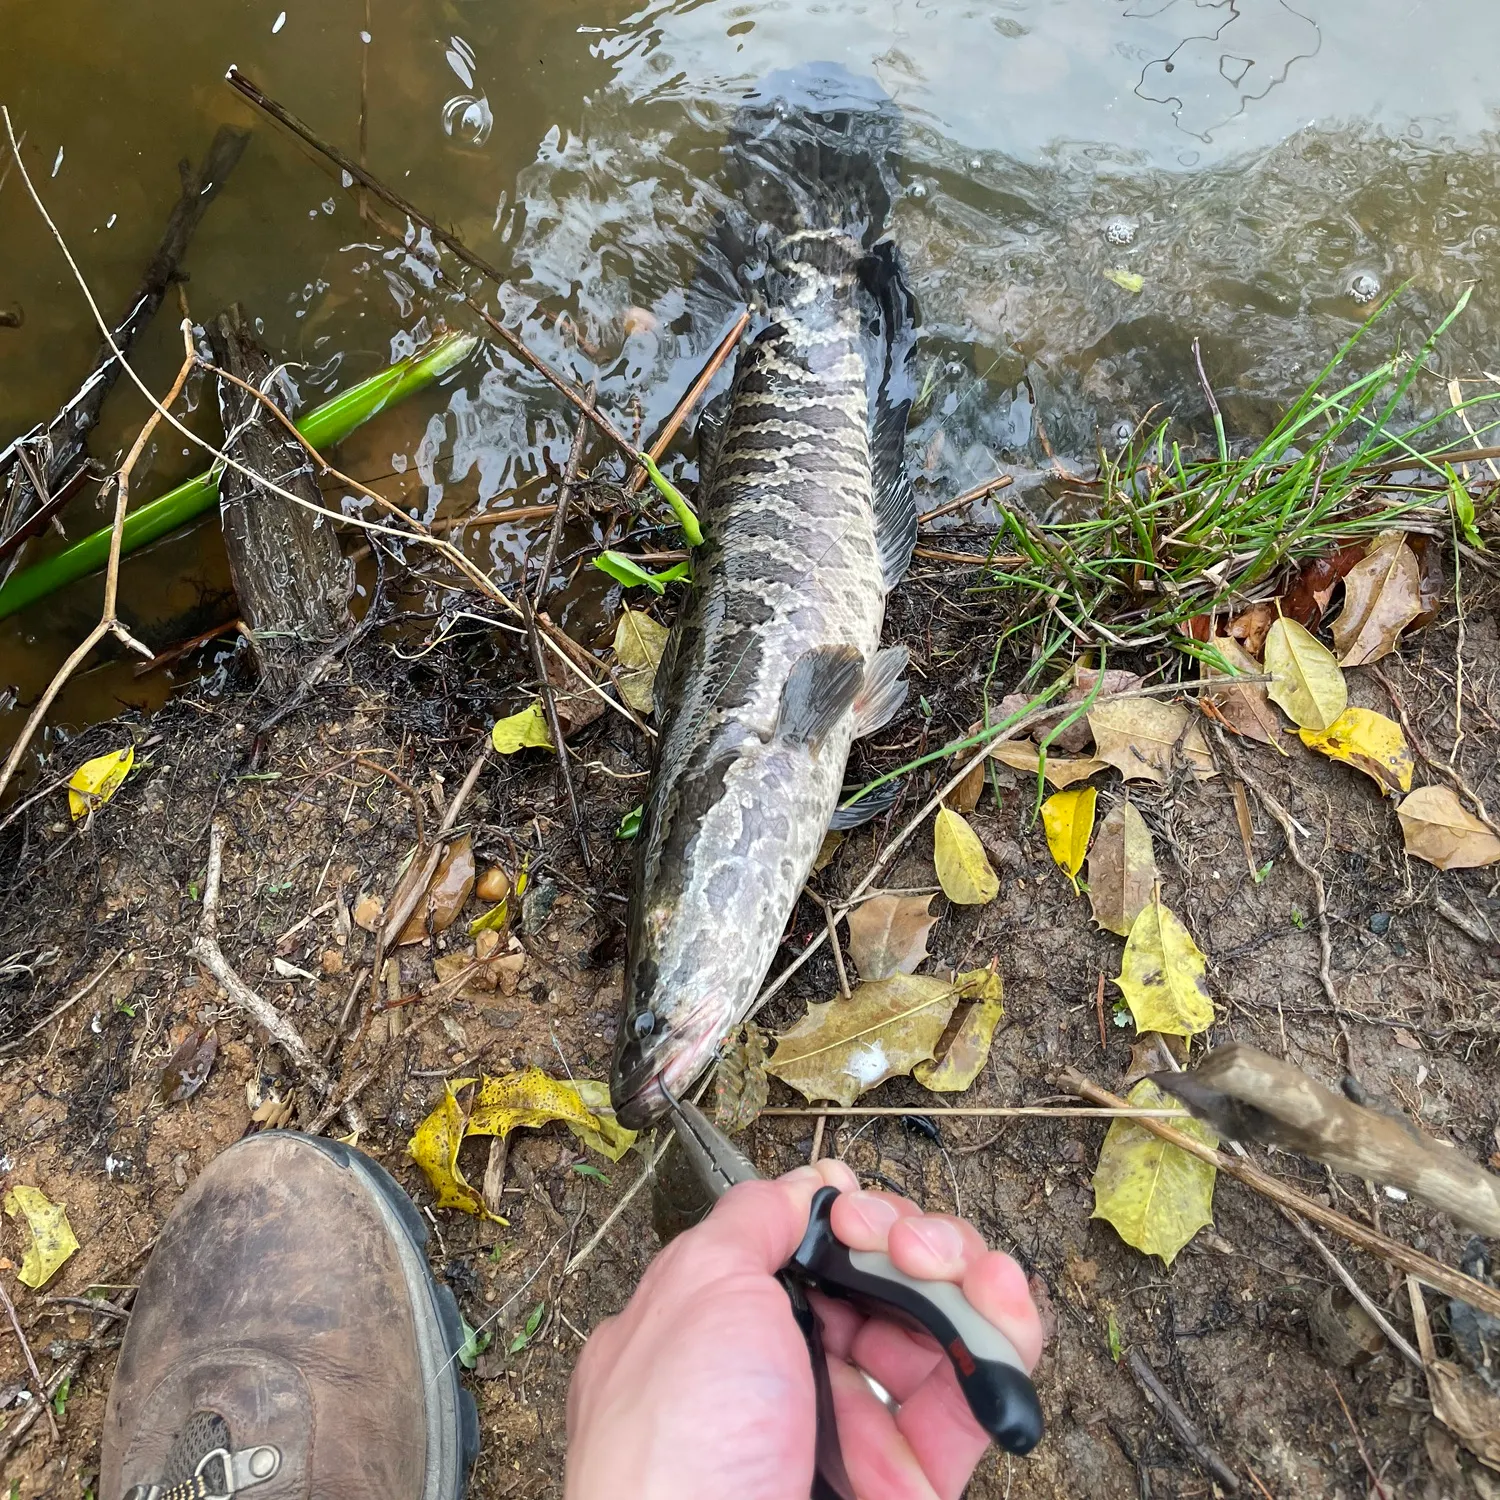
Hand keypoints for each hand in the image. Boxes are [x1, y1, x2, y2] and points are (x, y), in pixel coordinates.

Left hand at [565, 1158, 1042, 1499]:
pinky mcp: (912, 1481)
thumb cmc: (676, 1452)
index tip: (853, 1210)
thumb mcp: (694, 1290)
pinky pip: (972, 1398)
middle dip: (912, 1239)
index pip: (803, 1249)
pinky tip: (1004, 1305)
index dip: (844, 1218)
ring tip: (971, 1275)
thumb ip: (753, 1220)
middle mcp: (784, 1376)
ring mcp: (851, 1429)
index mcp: (718, 1329)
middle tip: (907, 1247)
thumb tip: (805, 1186)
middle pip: (877, 1280)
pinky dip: (1003, 1342)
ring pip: (935, 1329)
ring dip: (968, 1277)